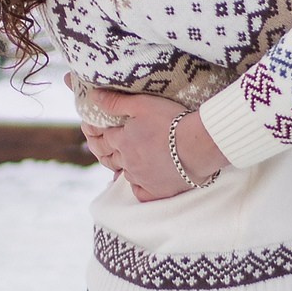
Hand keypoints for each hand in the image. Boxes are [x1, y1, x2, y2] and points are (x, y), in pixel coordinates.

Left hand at [84, 88, 226, 200]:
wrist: (197, 146)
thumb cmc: (171, 121)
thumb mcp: (142, 104)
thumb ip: (116, 102)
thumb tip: (93, 97)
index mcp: (122, 141)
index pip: (104, 137)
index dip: (98, 131)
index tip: (95, 128)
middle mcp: (128, 162)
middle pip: (110, 157)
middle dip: (105, 150)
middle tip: (104, 144)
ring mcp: (142, 178)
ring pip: (125, 174)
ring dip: (122, 167)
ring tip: (125, 161)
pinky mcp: (157, 191)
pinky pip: (141, 193)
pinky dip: (137, 187)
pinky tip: (139, 182)